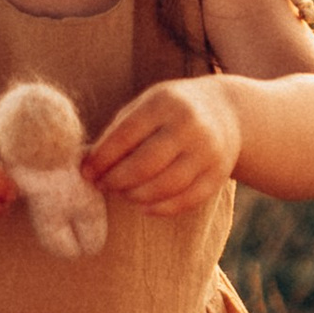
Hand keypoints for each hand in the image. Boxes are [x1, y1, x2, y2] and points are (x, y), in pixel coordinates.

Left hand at [85, 77, 240, 218]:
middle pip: (145, 164)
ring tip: (123, 193)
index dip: (102, 158)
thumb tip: (88, 165)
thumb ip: (119, 131)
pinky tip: (144, 206)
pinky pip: (186, 200)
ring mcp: (208, 151)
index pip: (126, 135)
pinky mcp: (218, 174)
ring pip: (166, 186)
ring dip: (136, 196)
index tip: (86, 173)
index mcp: (165, 103)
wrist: (226, 113)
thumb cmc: (171, 112)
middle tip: (103, 185)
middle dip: (117, 180)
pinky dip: (161, 208)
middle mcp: (190, 126)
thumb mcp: (147, 106)